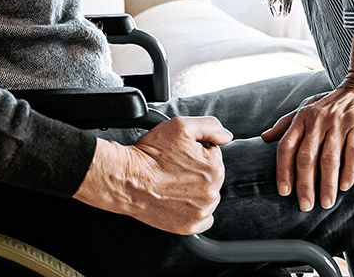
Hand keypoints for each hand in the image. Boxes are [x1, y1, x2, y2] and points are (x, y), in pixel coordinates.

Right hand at [74, 116, 231, 234]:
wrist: (127, 178)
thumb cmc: (151, 154)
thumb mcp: (181, 126)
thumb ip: (210, 127)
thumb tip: (226, 136)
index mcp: (214, 168)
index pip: (213, 155)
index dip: (196, 151)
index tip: (180, 154)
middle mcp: (211, 193)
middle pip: (211, 177)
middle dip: (196, 171)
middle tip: (174, 168)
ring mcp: (200, 212)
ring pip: (206, 197)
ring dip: (195, 190)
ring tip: (172, 183)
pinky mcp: (188, 226)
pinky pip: (201, 219)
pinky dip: (192, 211)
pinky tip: (177, 199)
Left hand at [261, 83, 353, 211]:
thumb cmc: (332, 102)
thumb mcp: (306, 107)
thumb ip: (285, 124)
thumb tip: (264, 138)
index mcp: (302, 117)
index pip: (287, 146)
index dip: (283, 170)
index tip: (284, 192)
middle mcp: (318, 120)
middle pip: (306, 157)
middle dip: (304, 184)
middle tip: (305, 206)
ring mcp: (339, 123)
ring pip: (330, 159)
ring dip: (327, 184)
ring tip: (326, 203)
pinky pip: (353, 153)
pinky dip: (349, 171)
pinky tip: (345, 187)